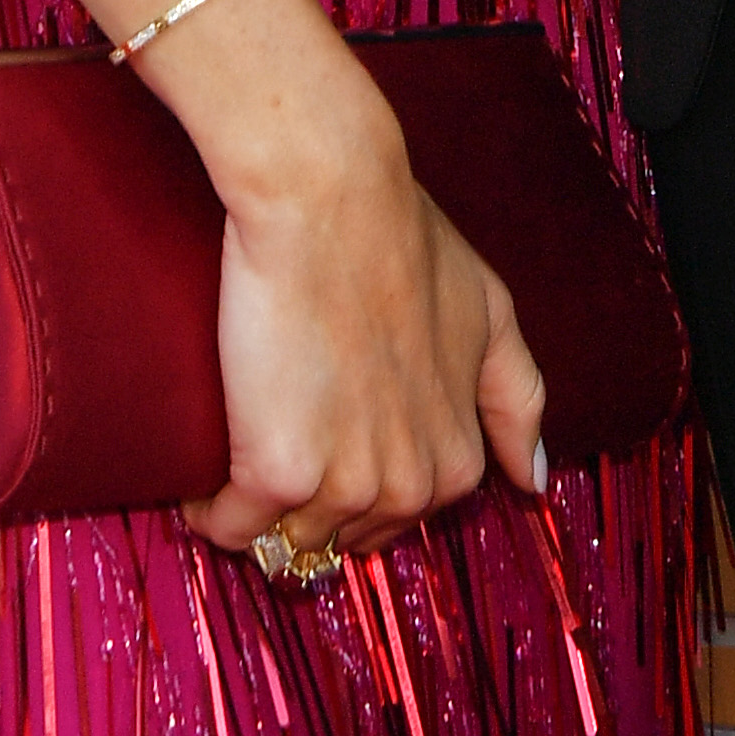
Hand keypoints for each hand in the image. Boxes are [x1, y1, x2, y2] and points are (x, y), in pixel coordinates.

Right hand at [163, 6, 547, 560]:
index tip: (324, 431)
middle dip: (309, 498)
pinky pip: (228, 527)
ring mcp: (344, 486)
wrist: (331, 198)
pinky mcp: (277, 473)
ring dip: (255, 508)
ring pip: (284, 537)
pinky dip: (208, 509)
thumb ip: (516, 399)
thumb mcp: (489, 312)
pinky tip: (200, 473)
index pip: (393, 520)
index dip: (351, 476)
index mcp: (457, 464)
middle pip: (338, 534)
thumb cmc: (404, 240)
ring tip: (240, 440)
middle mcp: (409, 489)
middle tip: (281, 425)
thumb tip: (534, 484)